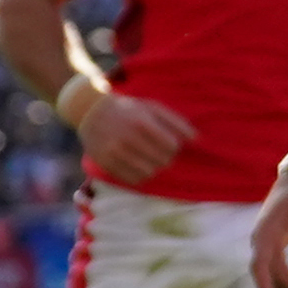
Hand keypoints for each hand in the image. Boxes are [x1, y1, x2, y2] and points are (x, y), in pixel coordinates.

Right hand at [73, 91, 193, 188]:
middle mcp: (126, 137)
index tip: (168, 142)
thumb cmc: (129, 109)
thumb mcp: (152, 107)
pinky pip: (133, 179)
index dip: (174, 146)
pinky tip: (137, 164)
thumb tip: (196, 139)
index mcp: (140, 121)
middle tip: (158, 150)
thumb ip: (176, 121)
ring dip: (154, 167)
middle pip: (163, 161)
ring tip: (148, 158)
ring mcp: (113, 151)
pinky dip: (140, 175)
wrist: (90, 111)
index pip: (172, 146)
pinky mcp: (105, 163)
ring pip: (150, 172)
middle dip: (166, 157)